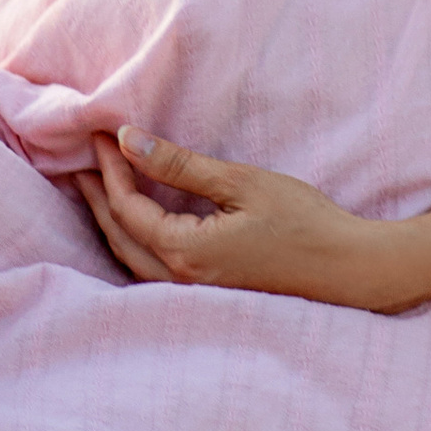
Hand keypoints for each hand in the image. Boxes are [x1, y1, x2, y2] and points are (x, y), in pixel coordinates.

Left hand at [80, 129, 393, 305]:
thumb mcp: (240, 183)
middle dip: (98, 197)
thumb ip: (179, 166)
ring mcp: (193, 295)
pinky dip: (133, 241)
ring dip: (111, 221)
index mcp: (185, 252)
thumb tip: (129, 141)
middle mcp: (180, 281)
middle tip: (81, 160)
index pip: (128, 208)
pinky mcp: (207, 296)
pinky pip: (151, 270)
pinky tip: (136, 223)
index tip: (101, 134)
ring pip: (132, 259)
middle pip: (119, 237)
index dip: (111, 170)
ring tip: (98, 187)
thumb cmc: (302, 221)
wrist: (348, 270)